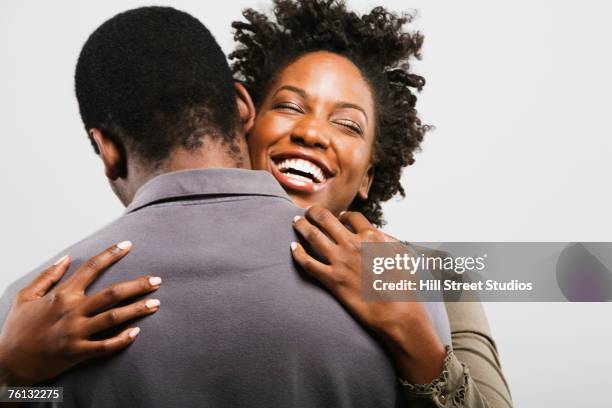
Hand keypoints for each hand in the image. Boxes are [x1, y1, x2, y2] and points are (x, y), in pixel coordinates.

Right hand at [0, 241, 161, 385]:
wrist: (6, 363)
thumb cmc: (17, 329)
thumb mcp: (26, 296)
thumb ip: (48, 276)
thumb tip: (67, 257)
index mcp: (62, 294)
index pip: (91, 268)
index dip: (111, 254)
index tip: (128, 245)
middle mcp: (72, 310)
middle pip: (112, 293)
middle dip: (137, 285)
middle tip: (157, 280)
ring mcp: (75, 332)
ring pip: (113, 317)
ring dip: (137, 309)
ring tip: (156, 303)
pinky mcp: (77, 353)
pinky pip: (105, 346)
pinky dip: (122, 340)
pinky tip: (136, 333)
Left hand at [291, 206, 445, 383]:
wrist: (398, 312)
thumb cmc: (405, 285)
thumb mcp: (403, 255)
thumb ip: (388, 240)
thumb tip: (379, 234)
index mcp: (372, 236)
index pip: (352, 217)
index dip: (343, 215)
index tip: (339, 216)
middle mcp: (353, 244)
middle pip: (326, 219)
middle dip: (315, 212)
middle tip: (309, 211)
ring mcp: (340, 261)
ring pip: (313, 236)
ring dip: (302, 226)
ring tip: (296, 221)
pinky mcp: (332, 280)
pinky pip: (308, 263)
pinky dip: (298, 253)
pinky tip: (293, 248)